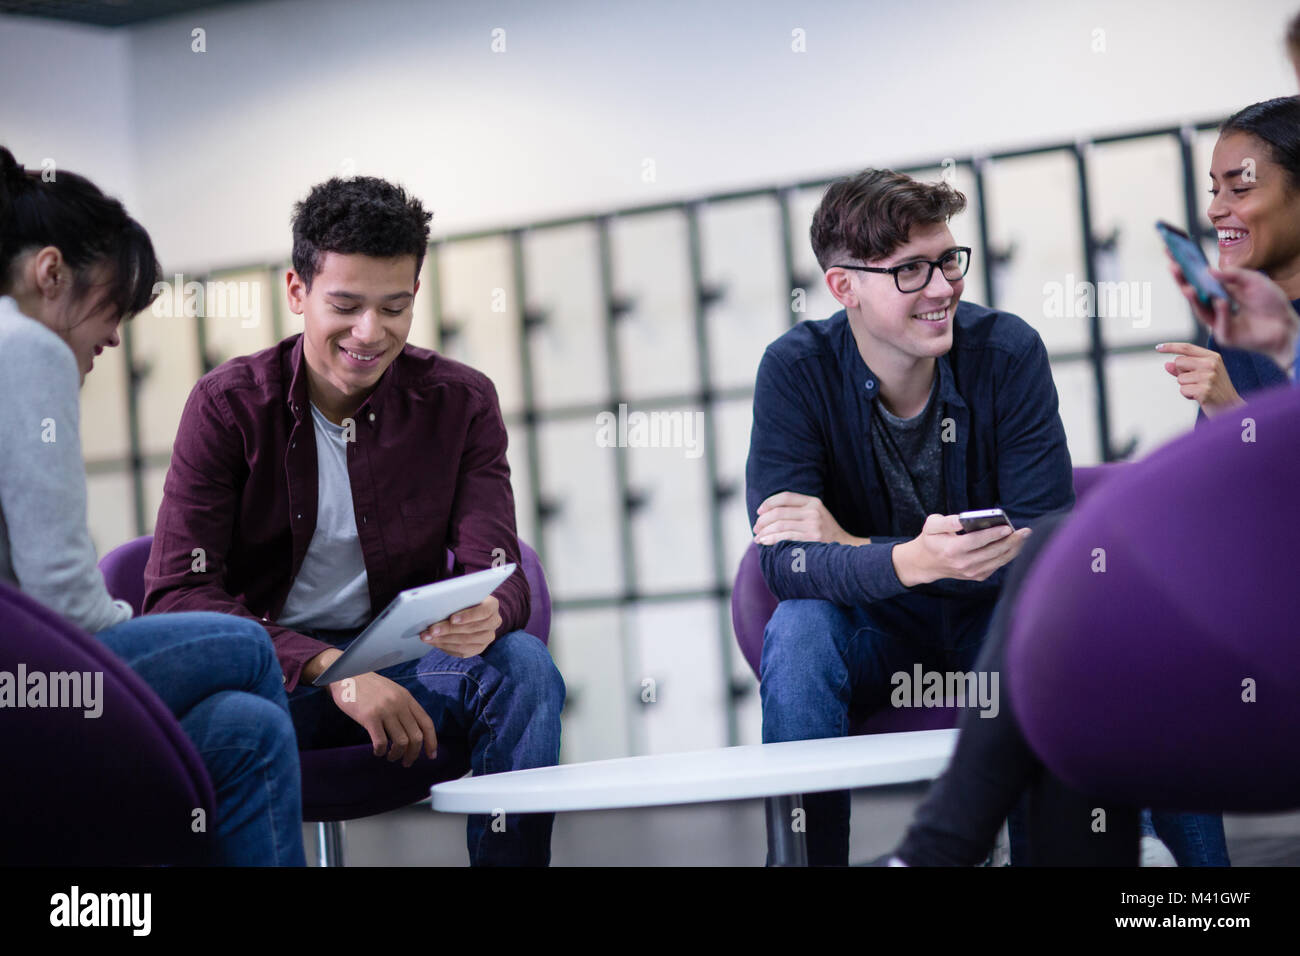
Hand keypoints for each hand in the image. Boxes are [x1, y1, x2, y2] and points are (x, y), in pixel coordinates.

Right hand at [327, 670, 437, 766]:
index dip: (431, 742)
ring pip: (401, 742)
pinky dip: (381, 752)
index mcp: (407, 698)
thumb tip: (412, 731)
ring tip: (390, 757)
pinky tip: (377, 752)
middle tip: (407, 762)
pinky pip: (381, 742)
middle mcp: (399, 704)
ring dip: (397, 755)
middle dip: (414, 754)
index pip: (426, 723)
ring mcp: (385, 710)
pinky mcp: (369, 717)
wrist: (346, 674)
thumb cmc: (368, 686)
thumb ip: (403, 707)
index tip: (431, 756)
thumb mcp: (392, 691)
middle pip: (416, 736)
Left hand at [419, 594, 500, 657]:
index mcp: (492, 606)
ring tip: (428, 637)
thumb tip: (437, 606)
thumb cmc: (466, 599)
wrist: (474, 610)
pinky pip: (462, 651)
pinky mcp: (479, 648)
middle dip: (448, 630)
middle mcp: (494, 623)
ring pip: (466, 643)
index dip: (467, 616)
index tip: (452, 618)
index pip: (483, 612)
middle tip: (431, 630)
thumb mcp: (464, 594)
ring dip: (444, 640)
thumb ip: (456, 599)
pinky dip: (446, 647)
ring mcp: (488, 637)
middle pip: (471, 629)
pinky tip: (434, 642)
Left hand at [753, 491, 867, 545]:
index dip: (769, 502)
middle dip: (763, 520)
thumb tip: (768, 512)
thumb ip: (798, 510)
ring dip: (764, 531)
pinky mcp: (811, 539)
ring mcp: (813, 525)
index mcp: (814, 502)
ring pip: (780, 525)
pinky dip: (771, 539)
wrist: (845, 549)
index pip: (786, 497)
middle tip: (756, 528)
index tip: (759, 511)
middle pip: (779, 512)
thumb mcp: (816, 515)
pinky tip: (764, 542)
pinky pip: (785, 537)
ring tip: (758, 537)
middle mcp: (813, 511)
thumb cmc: (825, 533)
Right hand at [892, 513, 1030, 586]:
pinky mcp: (977, 576)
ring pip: (998, 560)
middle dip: (1011, 541)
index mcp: (952, 550)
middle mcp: (963, 564)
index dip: (993, 534)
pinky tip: (1016, 545)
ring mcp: (971, 572)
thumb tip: (964, 519)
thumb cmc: (931, 540)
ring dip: (1014, 549)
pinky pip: (997, 565)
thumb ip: (947, 520)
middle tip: (1025, 531)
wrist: (927, 563)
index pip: (976, 541)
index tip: (1008, 527)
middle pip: (992, 552)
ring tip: (1025, 537)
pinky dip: (1008, 555)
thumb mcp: (932, 525)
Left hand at [1154, 341, 1244, 416]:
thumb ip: (1183, 369)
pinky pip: (1183, 390)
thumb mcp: (1201, 375)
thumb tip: (1167, 364)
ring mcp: (1209, 377)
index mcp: (1212, 357)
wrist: (1231, 407)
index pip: (1187, 348)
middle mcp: (1211, 364)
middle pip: (1179, 362)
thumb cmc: (1215, 390)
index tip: (1159, 347)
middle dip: (1181, 373)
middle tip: (1196, 382)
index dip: (1171, 347)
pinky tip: (1200, 397)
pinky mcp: (1204, 390)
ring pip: (1180, 378)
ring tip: (1201, 390)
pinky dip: (1188, 395)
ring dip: (1186, 386)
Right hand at [1166, 256, 1298, 371]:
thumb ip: (1234, 274)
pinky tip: (1222, 302)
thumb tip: (1209, 270)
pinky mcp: (1225, 336)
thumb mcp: (1254, 280)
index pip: (1199, 278)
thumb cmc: (1271, 303)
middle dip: (1182, 280)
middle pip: (1194, 293)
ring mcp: (1219, 322)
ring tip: (1187, 287)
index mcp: (1221, 291)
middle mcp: (1215, 306)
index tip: (1172, 251)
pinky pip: (1220, 323)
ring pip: (1200, 310)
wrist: (1287, 325)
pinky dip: (1221, 312)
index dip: (1185, 266)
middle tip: (1173, 266)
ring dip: (1192, 298)